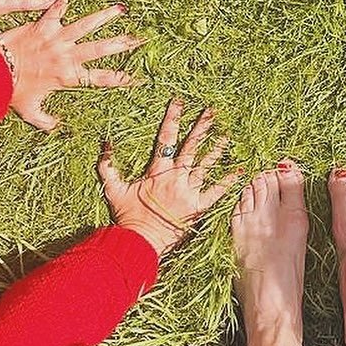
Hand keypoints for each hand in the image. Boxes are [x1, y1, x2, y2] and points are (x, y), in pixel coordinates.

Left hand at [0, 0, 141, 129]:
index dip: (121, 79)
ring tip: (121, 8)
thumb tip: (56, 127)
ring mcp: (55, 39)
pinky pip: (56, 8)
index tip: (137, 78)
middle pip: (100, 49)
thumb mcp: (29, 110)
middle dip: (122, 43)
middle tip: (140, 37)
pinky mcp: (42, 25)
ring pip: (85, 25)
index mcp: (67, 77)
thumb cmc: (8, 92)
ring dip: (103, 16)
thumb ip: (45, 120)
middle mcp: (66, 57)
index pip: (100, 79)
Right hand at [97, 99, 241, 256]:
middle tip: (212, 111)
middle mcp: (175, 177)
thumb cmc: (126, 217)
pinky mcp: (197, 207)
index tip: (179, 103)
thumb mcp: (114, 189)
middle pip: (191, 147)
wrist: (139, 242)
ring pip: (205, 165)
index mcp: (157, 171)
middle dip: (201, 127)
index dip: (172, 119)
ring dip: (217, 149)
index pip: (165, 139)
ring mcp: (188, 191)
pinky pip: (215, 192)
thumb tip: (105, 143)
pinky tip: (240, 171)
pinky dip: (228, 182)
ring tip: (227, 135)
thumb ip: (108, 166)